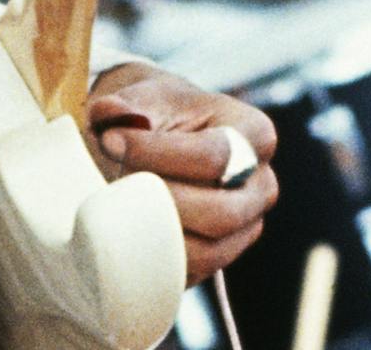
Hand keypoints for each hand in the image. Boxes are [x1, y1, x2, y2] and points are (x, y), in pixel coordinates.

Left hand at [87, 64, 278, 284]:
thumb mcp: (145, 98)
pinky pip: (191, 273)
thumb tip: (110, 113)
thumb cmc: (158, 115)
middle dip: (159, 200)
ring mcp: (245, 227)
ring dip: (157, 233)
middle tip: (113, 179)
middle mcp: (260, 184)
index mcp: (253, 134)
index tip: (110, 140)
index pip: (214, 155)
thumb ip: (126, 105)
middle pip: (219, 213)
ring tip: (118, 205)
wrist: (160, 139)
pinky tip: (126, 231)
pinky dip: (156, 258)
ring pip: (207, 252)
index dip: (157, 152)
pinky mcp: (220, 257)